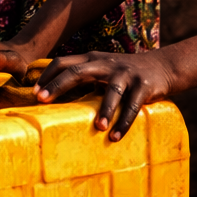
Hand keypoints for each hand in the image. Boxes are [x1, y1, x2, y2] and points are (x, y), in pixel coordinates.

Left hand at [37, 51, 171, 141]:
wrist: (162, 66)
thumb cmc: (123, 73)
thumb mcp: (102, 69)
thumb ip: (84, 78)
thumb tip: (55, 102)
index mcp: (92, 59)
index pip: (64, 62)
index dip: (48, 75)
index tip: (34, 93)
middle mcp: (106, 64)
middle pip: (78, 72)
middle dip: (58, 85)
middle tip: (43, 100)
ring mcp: (125, 74)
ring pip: (112, 91)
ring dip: (105, 110)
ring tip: (98, 128)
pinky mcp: (143, 86)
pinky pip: (133, 105)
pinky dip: (125, 122)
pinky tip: (115, 137)